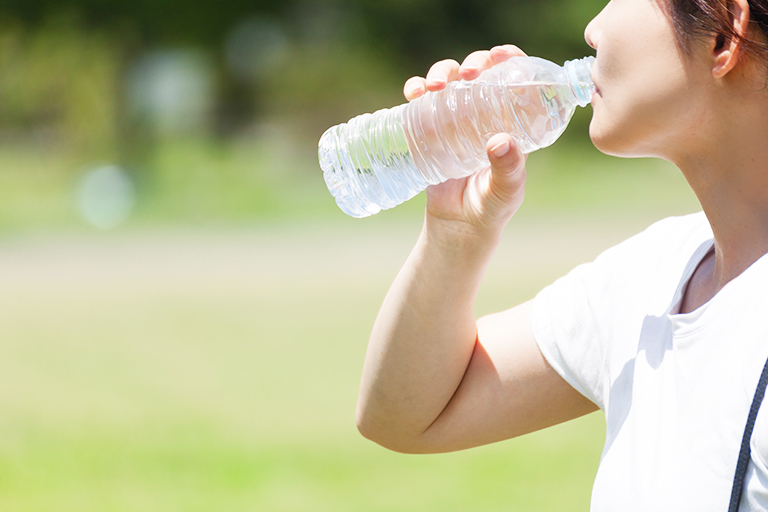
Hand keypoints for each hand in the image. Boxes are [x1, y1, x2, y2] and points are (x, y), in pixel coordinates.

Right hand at [403, 46, 528, 238]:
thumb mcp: (507, 191)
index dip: (509, 59)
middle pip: (480, 72)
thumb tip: (500, 140)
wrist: (458, 227)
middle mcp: (484, 113)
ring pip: (450, 80)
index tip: (500, 56)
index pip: (514, 78)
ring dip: (441, 72)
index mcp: (511, 120)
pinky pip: (422, 101)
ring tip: (434, 86)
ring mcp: (455, 119)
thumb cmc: (491, 208)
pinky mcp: (429, 128)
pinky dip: (415, 89)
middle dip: (472, 63)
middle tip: (468, 74)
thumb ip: (509, 169)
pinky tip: (412, 94)